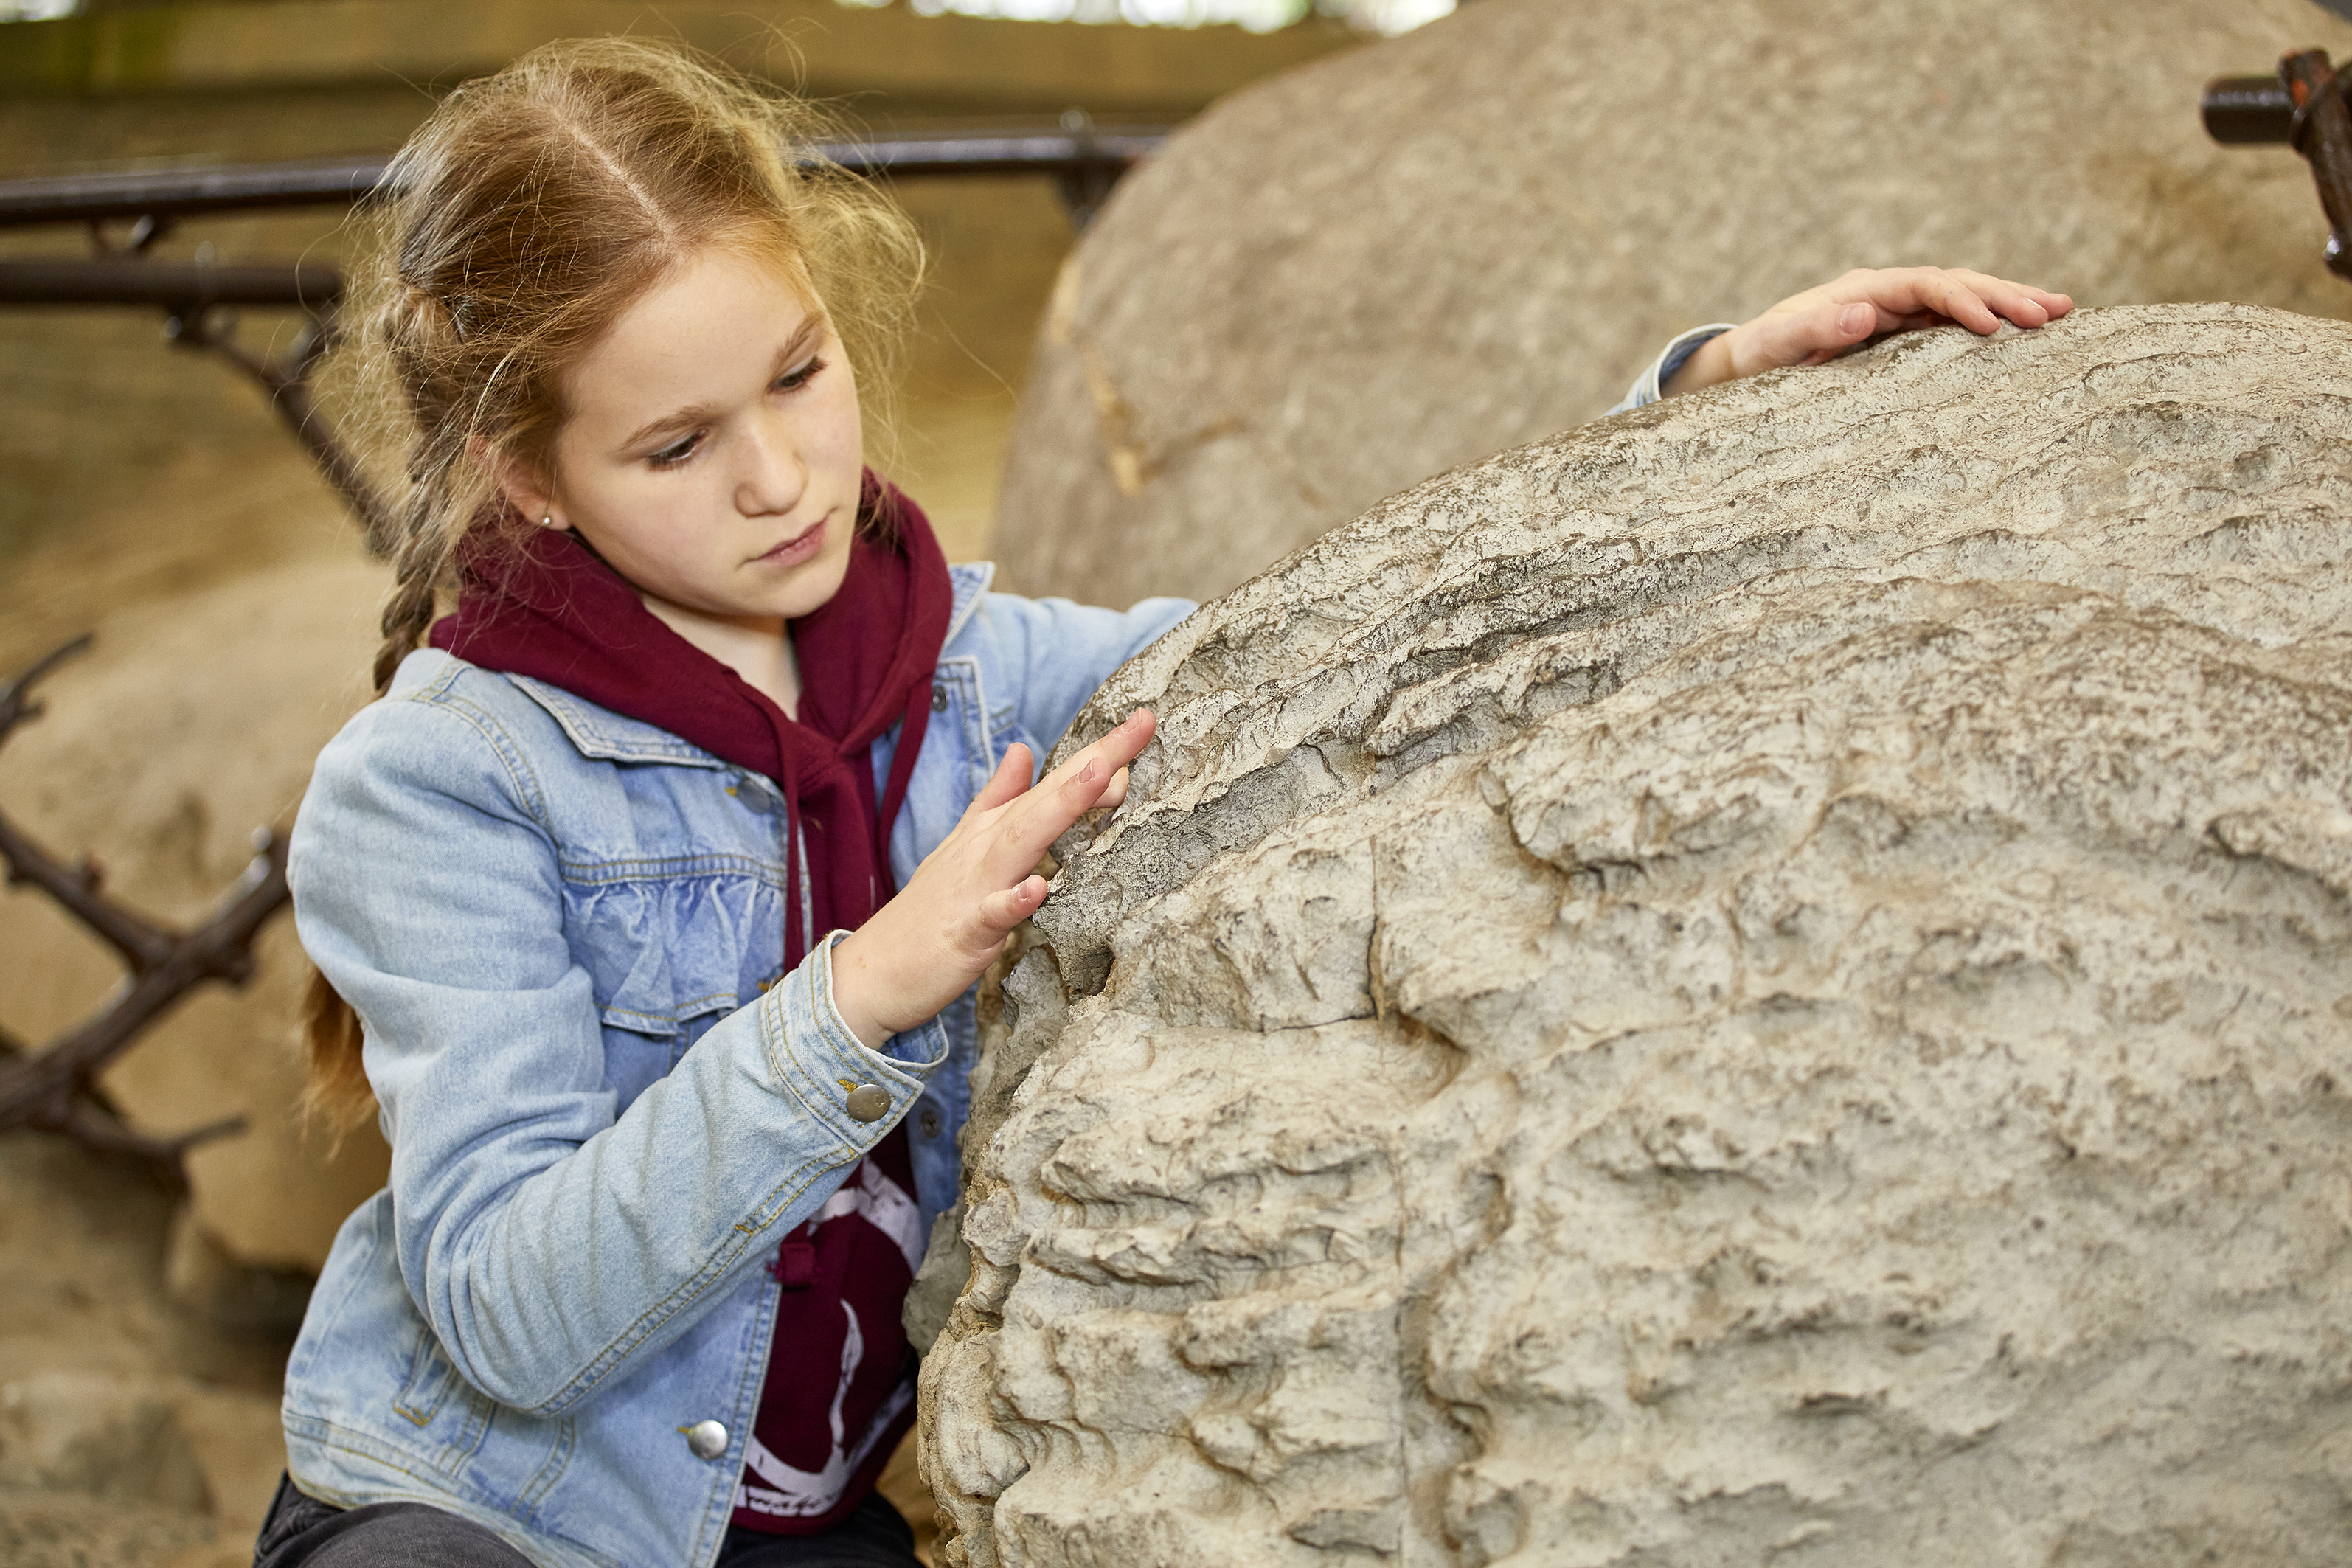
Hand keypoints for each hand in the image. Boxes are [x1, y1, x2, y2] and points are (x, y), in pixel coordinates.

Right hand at [828, 709, 1155, 1047]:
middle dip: (1096, 761)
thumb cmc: (931, 911)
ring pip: (1024, 840)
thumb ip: (997, 798)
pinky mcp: (964, 931)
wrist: (874, 970)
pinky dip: (1015, 900)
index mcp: (994, 829)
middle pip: (1048, 797)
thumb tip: (1023, 750)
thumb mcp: (966, 846)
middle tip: (1141, 726)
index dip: (1100, 753)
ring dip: (1062, 806)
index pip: (1054, 783)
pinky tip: (1039, 887)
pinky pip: (992, 914)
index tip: (1145, 721)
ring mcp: (975, 886)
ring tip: (1102, 776)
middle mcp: (987, 846)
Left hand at [1664, 266, 2073, 395]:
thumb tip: (1865, 311)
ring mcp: (1897, 312)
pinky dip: (1990, 324)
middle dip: (2004, 294)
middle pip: (1955, 284)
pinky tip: (2025, 332)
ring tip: (2060, 312)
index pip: (1924, 286)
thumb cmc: (1758, 354)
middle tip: (2055, 310)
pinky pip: (1952, 325)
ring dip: (2009, 304)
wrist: (1746, 362)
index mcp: (1862, 291)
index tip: (1991, 322)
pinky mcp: (1901, 335)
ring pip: (1962, 300)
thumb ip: (1816, 328)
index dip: (1960, 300)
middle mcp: (1886, 294)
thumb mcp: (1778, 344)